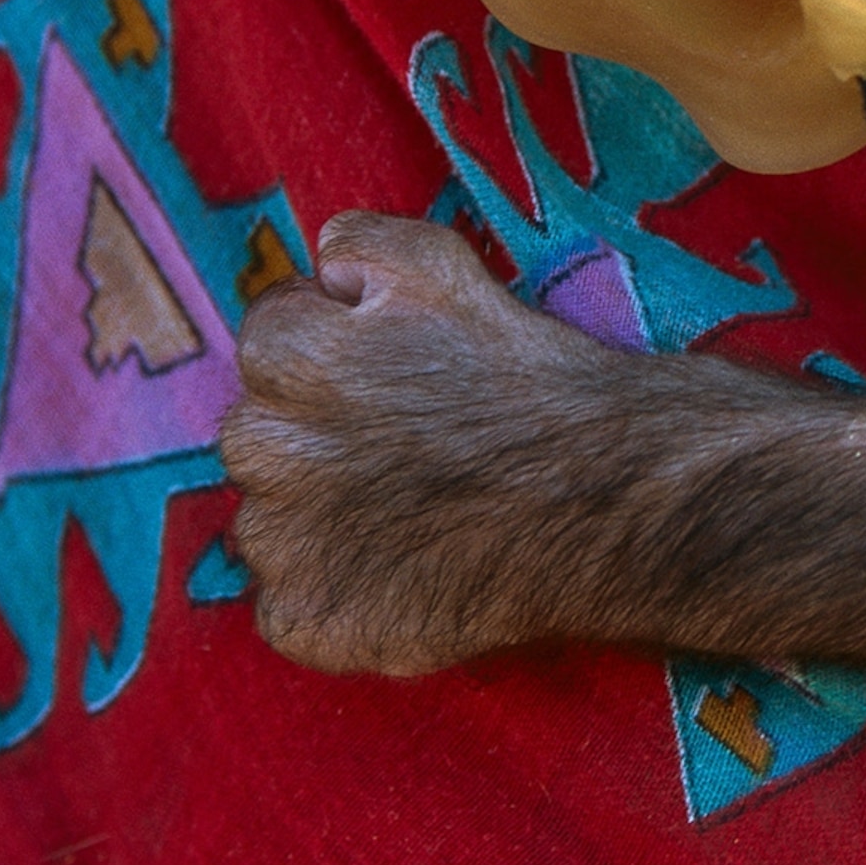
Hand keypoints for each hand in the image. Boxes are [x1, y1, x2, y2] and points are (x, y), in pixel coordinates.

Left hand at [223, 211, 661, 675]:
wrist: (605, 497)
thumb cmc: (528, 378)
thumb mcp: (446, 267)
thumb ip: (360, 243)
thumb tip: (320, 260)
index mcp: (287, 356)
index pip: (269, 345)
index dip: (336, 358)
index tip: (395, 380)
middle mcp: (263, 449)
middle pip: (260, 438)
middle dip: (317, 440)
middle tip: (406, 452)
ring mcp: (282, 545)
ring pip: (269, 526)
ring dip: (318, 521)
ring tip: (412, 515)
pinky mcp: (309, 621)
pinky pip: (290, 608)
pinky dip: (337, 597)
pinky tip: (406, 575)